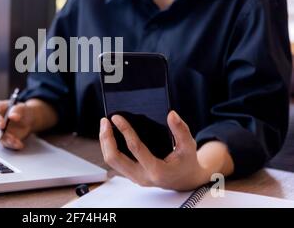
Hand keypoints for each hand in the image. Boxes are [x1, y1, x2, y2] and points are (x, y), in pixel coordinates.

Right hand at [0, 100, 34, 149]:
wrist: (28, 119)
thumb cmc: (22, 110)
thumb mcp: (22, 107)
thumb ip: (17, 110)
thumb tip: (12, 116)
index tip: (2, 125)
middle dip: (0, 133)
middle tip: (10, 136)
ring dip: (7, 141)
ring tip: (17, 142)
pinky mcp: (2, 139)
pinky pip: (5, 143)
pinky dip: (12, 145)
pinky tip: (19, 144)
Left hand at [99, 111, 233, 190]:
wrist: (185, 180)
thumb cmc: (186, 162)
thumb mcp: (189, 146)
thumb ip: (181, 130)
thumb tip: (171, 114)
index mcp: (157, 170)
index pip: (135, 148)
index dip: (125, 130)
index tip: (116, 117)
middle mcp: (142, 176)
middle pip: (114, 158)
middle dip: (106, 138)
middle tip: (105, 121)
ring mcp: (134, 177)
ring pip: (111, 161)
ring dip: (105, 142)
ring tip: (104, 125)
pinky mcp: (130, 175)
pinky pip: (114, 162)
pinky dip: (108, 147)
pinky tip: (109, 135)